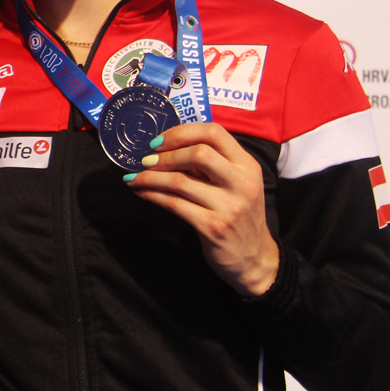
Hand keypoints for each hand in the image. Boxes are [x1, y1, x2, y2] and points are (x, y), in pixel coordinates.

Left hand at [123, 123, 279, 296]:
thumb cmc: (239, 215)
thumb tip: (168, 147)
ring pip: (180, 181)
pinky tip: (142, 192)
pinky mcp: (213, 227)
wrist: (254, 257)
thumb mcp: (236, 184)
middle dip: (165, 155)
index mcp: (247, 165)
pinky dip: (152, 195)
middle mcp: (241, 183)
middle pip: (199, 153)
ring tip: (135, 177)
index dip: (182, 133)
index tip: (160, 141)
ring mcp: (228, 206)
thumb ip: (211, 165)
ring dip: (150, 177)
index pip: (214, 133)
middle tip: (146, 160)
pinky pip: (175, 204)